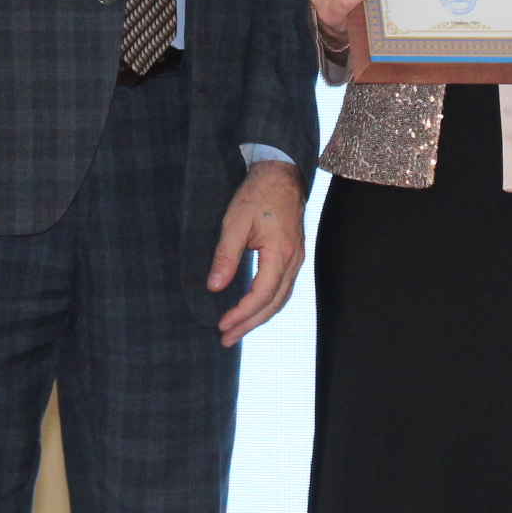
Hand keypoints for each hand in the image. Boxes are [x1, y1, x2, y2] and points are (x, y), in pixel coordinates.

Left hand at [209, 160, 305, 346]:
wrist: (281, 173)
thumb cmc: (257, 194)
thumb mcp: (235, 222)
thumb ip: (225, 256)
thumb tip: (214, 287)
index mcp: (281, 253)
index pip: (261, 295)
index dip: (242, 314)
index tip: (222, 325)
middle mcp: (294, 260)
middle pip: (273, 304)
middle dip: (249, 324)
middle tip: (226, 338)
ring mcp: (296, 258)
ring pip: (281, 299)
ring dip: (259, 317)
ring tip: (237, 330)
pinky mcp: (293, 255)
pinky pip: (283, 288)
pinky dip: (268, 304)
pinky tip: (254, 309)